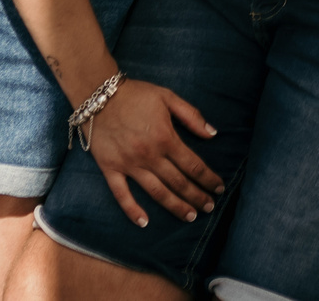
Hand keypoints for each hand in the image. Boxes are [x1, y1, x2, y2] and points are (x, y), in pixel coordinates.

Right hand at [84, 78, 224, 227]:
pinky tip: (144, 222)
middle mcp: (150, 156)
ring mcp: (129, 164)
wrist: (98, 95)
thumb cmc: (136, 95)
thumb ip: (192, 116)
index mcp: (166, 138)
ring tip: (189, 216)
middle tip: (209, 208)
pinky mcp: (110, 169)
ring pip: (156, 192)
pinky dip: (132, 210)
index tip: (220, 188)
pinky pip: (121, 194)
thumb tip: (213, 134)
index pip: (194, 165)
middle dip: (197, 196)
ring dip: (175, 206)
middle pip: (178, 182)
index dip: (209, 178)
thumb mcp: (168, 97)